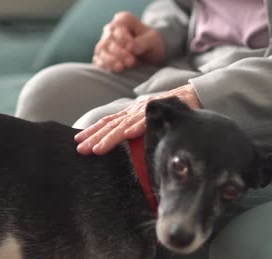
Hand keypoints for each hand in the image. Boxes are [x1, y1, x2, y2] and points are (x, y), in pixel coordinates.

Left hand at [75, 84, 200, 154]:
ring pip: (123, 126)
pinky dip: (134, 129)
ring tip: (96, 149)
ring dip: (108, 138)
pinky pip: (145, 122)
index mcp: (132, 112)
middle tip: (79, 148)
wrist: (193, 95)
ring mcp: (145, 111)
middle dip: (94, 136)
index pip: (109, 121)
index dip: (93, 130)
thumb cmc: (172, 109)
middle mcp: (135, 110)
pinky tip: (125, 136)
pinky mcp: (158, 113)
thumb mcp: (150, 118)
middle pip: (111, 124)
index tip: (78, 139)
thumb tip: (127, 141)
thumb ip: (138, 127)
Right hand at [93, 12, 165, 71]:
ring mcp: (105, 42)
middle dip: (119, 52)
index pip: (118, 26)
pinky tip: (114, 70)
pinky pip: (98, 60)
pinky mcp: (102, 56)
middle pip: (109, 40)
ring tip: (121, 68)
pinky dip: (104, 65)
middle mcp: (111, 29)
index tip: (132, 49)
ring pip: (101, 50)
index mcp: (123, 20)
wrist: (150, 55)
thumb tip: (131, 47)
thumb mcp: (153, 40)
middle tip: (131, 62)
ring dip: (110, 60)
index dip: (124, 38)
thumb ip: (143, 41)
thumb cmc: (151, 43)